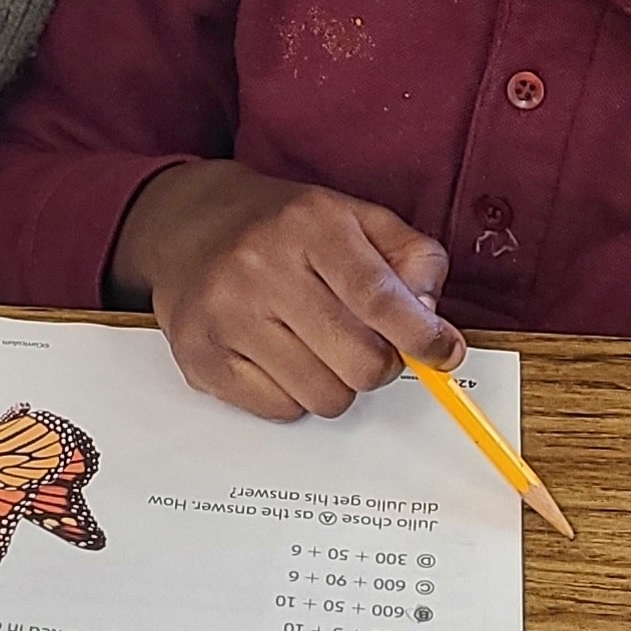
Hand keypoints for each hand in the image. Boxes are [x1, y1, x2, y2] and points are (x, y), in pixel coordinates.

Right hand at [108, 158, 458, 422]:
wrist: (188, 226)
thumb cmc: (283, 228)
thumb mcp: (357, 218)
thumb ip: (413, 261)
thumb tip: (433, 329)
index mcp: (310, 225)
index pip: (381, 300)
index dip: (422, 338)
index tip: (442, 353)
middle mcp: (261, 267)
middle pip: (361, 364)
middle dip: (378, 363)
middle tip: (362, 340)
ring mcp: (226, 317)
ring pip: (326, 398)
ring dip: (335, 381)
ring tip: (314, 344)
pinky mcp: (201, 359)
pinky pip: (282, 412)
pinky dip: (293, 394)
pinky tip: (278, 355)